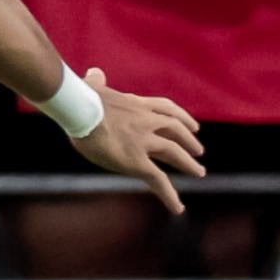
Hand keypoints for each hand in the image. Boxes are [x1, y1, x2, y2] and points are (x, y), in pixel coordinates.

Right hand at [71, 75, 202, 207]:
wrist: (81, 109)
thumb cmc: (80, 98)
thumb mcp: (93, 87)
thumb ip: (97, 81)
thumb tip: (94, 72)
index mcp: (136, 104)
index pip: (165, 109)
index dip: (181, 117)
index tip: (193, 124)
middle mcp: (146, 121)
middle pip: (175, 130)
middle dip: (189, 140)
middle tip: (199, 151)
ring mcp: (144, 141)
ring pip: (174, 153)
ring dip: (188, 164)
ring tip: (199, 173)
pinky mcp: (137, 161)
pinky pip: (158, 180)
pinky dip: (170, 195)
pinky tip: (178, 208)